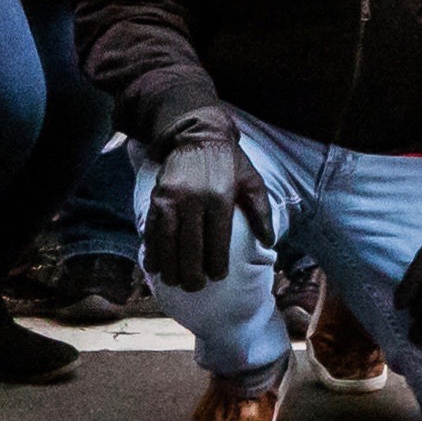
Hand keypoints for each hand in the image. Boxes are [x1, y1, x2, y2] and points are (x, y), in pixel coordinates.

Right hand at [145, 114, 270, 295]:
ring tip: (175, 282)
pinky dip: (152, 250)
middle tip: (195, 287)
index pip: (217, 241)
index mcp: (220, 198)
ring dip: (170, 267)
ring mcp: (172, 199)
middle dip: (192, 272)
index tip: (217, 277)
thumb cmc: (229, 161)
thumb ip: (261, 212)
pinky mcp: (157, 197)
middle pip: (191, 247)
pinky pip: (152, 230)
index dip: (216, 264)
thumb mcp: (252, 181)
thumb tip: (269, 241)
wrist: (199, 133)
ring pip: (168, 242)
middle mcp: (194, 200)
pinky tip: (154, 266)